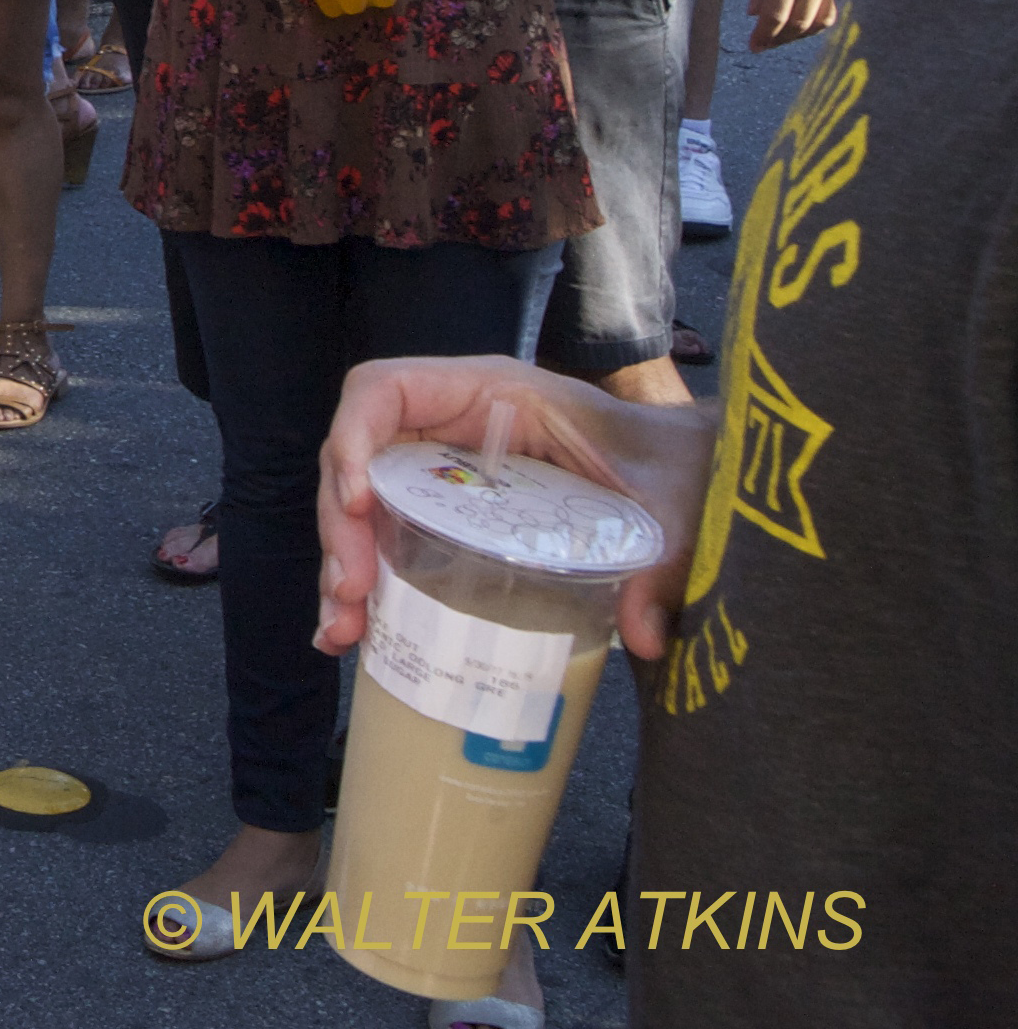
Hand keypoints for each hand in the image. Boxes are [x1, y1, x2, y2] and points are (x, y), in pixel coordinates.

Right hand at [315, 354, 708, 665]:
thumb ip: (660, 559)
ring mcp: (445, 468)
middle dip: (342, 525)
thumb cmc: (669, 459)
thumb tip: (644, 638)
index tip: (360, 505)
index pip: (385, 390)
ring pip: (364, 503)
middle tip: (350, 591)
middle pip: (360, 457)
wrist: (687, 466)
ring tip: (343, 628)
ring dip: (343, 562)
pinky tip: (356, 629)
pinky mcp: (450, 511)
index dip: (354, 437)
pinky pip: (389, 533)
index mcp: (490, 392)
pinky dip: (367, 579)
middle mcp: (452, 424)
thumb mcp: (667, 499)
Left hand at [747, 0, 835, 46]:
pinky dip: (817, 22)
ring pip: (821, 23)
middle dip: (778, 40)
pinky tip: (803, 22)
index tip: (754, 46)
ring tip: (781, 35)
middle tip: (764, 44)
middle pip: (798, 24)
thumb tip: (755, 14)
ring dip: (799, 35)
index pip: (776, 14)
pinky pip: (836, 11)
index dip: (764, 36)